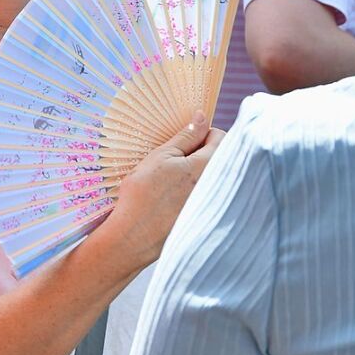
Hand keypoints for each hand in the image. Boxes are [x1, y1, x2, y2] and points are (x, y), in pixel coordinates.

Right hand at [102, 111, 224, 268]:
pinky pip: (205, 195)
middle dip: (201, 152)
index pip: (221, 137)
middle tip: (175, 158)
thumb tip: (202, 117)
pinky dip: (192, 192)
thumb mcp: (162, 156)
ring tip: (172, 179)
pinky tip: (172, 198)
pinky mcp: (203, 218)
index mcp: (209, 166)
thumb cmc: (144, 192)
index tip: (184, 139)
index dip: (203, 133)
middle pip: (219, 158)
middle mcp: (217, 185)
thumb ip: (187, 136)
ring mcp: (212, 204)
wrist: (134, 236)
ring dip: (196, 172)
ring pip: (211, 177)